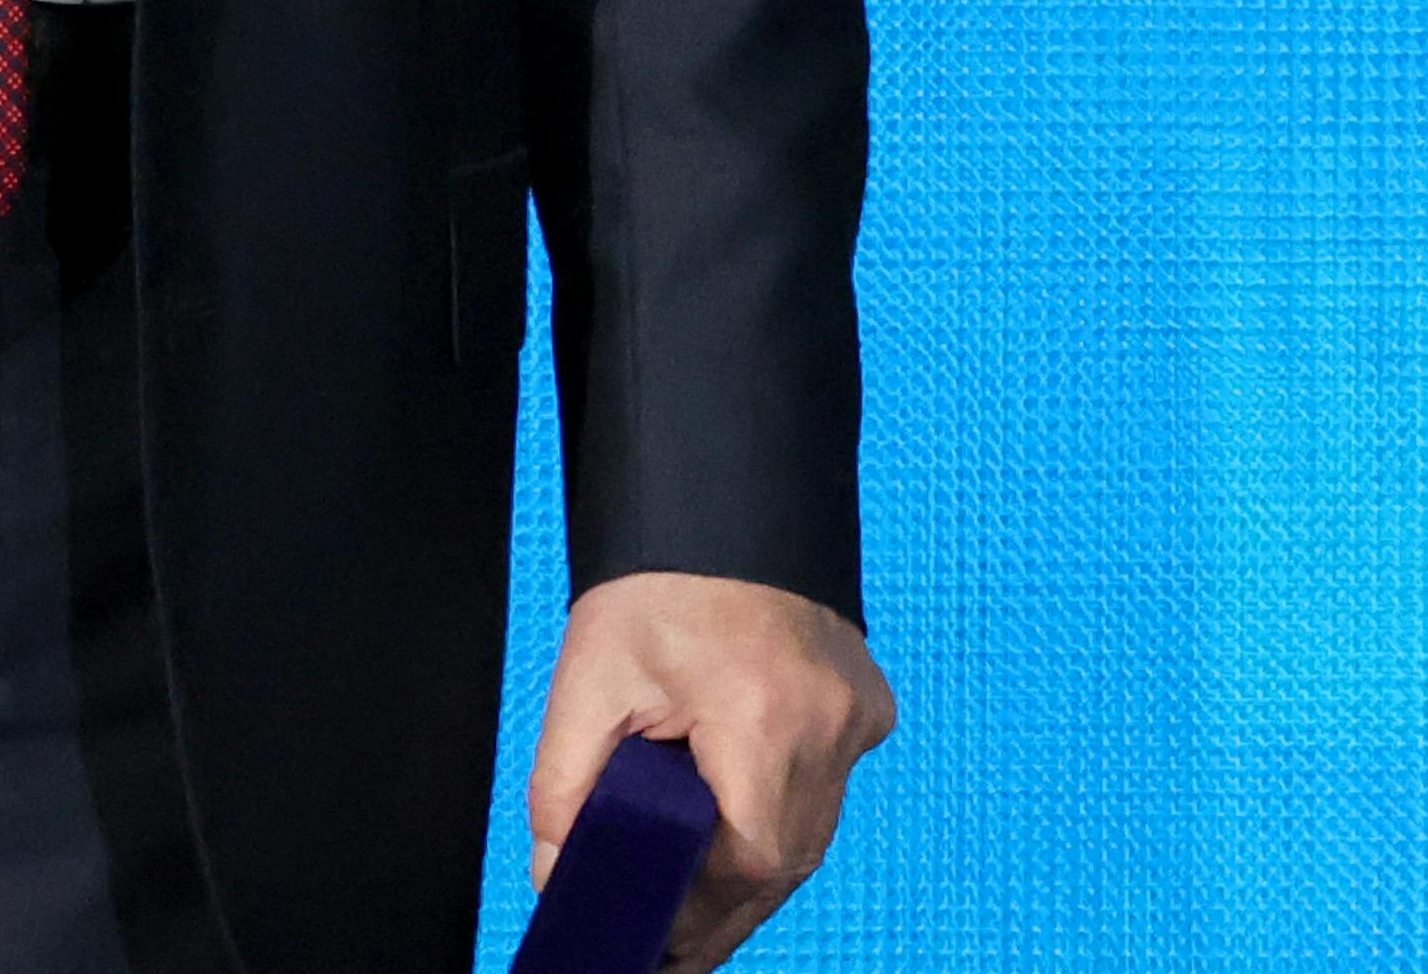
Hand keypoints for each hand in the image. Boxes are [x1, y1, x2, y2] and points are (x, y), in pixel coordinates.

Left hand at [526, 570, 893, 968]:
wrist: (723, 498)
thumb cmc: (657, 583)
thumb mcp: (588, 679)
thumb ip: (564, 790)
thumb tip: (558, 877)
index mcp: (762, 715)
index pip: (749, 862)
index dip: (699, 913)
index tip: (651, 940)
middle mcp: (828, 723)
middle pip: (787, 864)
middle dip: (724, 910)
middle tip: (668, 945)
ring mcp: (858, 716)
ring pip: (812, 835)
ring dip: (753, 871)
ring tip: (695, 908)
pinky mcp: (869, 705)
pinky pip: (828, 789)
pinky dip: (784, 816)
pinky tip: (739, 832)